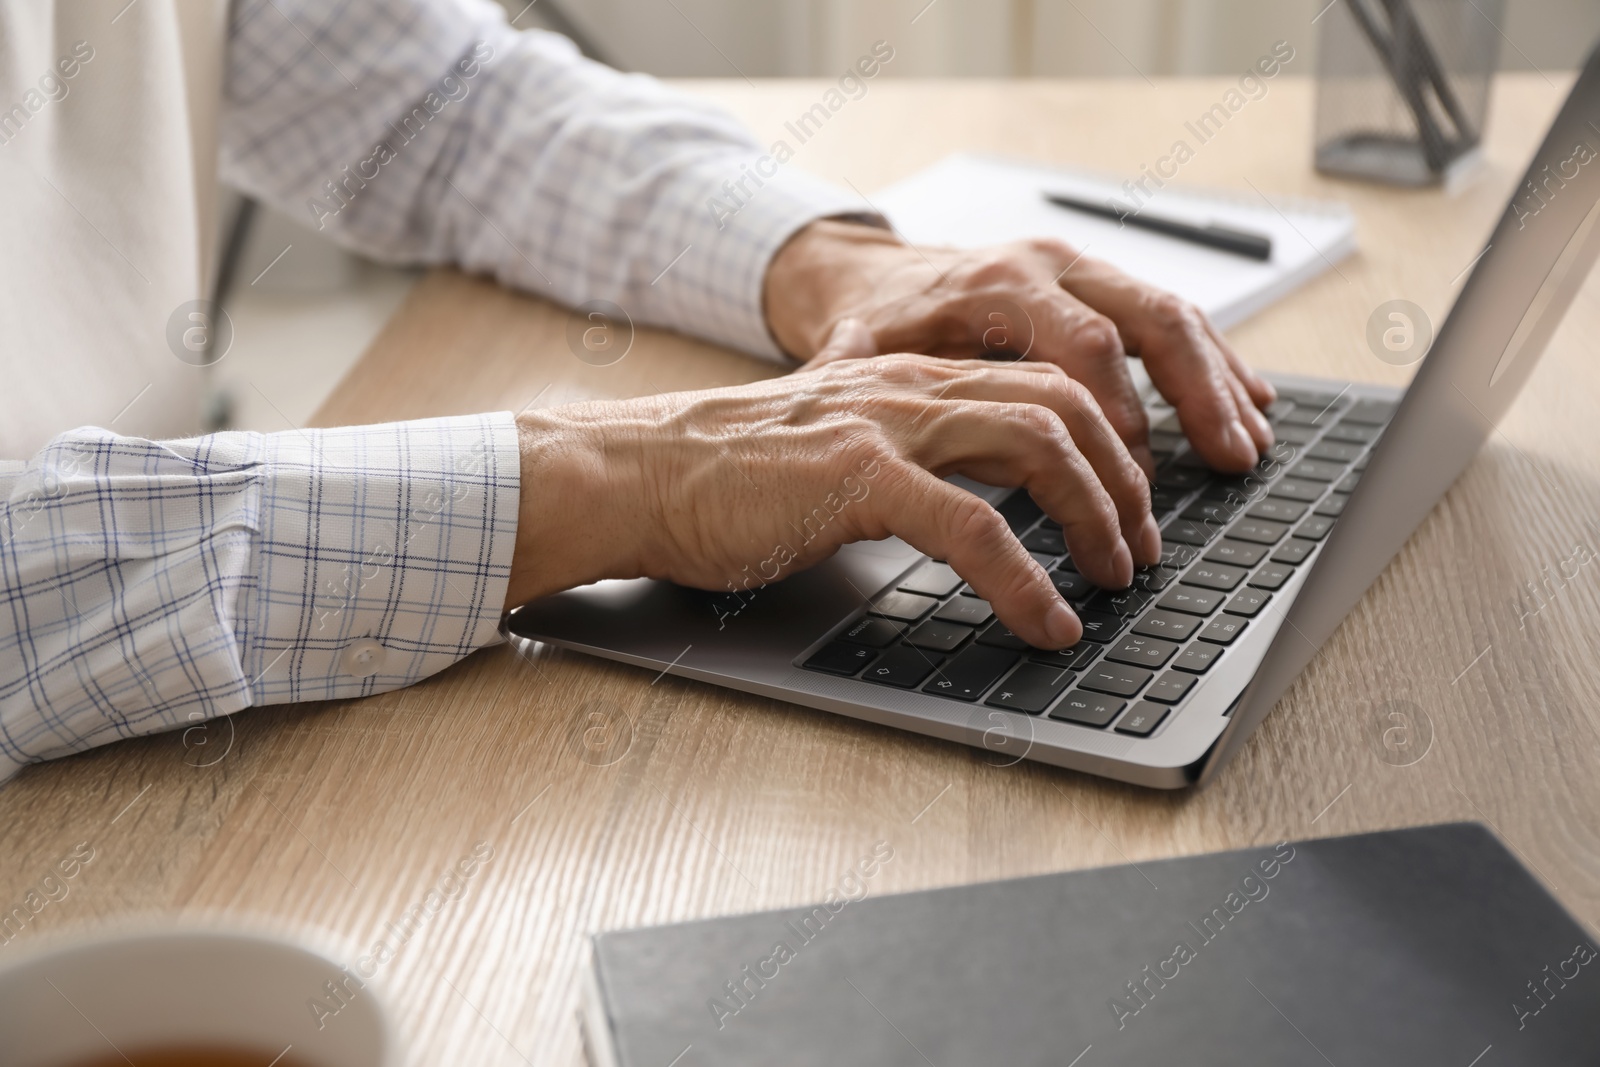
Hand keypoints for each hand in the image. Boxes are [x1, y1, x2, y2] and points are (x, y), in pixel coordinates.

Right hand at [505, 354, 1160, 648]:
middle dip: (1124, 480)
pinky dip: (1026, 579)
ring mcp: (884, 426)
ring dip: (1096, 517)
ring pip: (1039, 445)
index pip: (1045, 384)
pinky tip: (1046, 622)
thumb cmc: (725, 479)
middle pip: (1064, 404)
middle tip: (1141, 550)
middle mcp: (910, 388)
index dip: (1107, 443)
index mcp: (910, 379)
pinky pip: (974, 527)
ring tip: (1113, 580)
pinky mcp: (855, 478)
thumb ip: (906, 466)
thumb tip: (973, 519)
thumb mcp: (837, 454)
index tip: (1130, 507)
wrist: (637, 474)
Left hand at [763, 219, 1276, 473]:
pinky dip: (1215, 363)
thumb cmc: (877, 327)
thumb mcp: (868, 356)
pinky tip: (1249, 402)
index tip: (1136, 481)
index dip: (1120, 415)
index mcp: (997, 284)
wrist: (874, 278)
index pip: (1083, 346)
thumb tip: (910, 447)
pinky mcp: (1101, 287)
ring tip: (1251, 444)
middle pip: (1149, 320)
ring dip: (1220, 383)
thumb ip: (891, 391)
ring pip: (1173, 316)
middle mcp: (1050, 266)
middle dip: (1197, 395)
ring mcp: (1082, 271)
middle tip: (1229, 460)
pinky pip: (1173, 318)